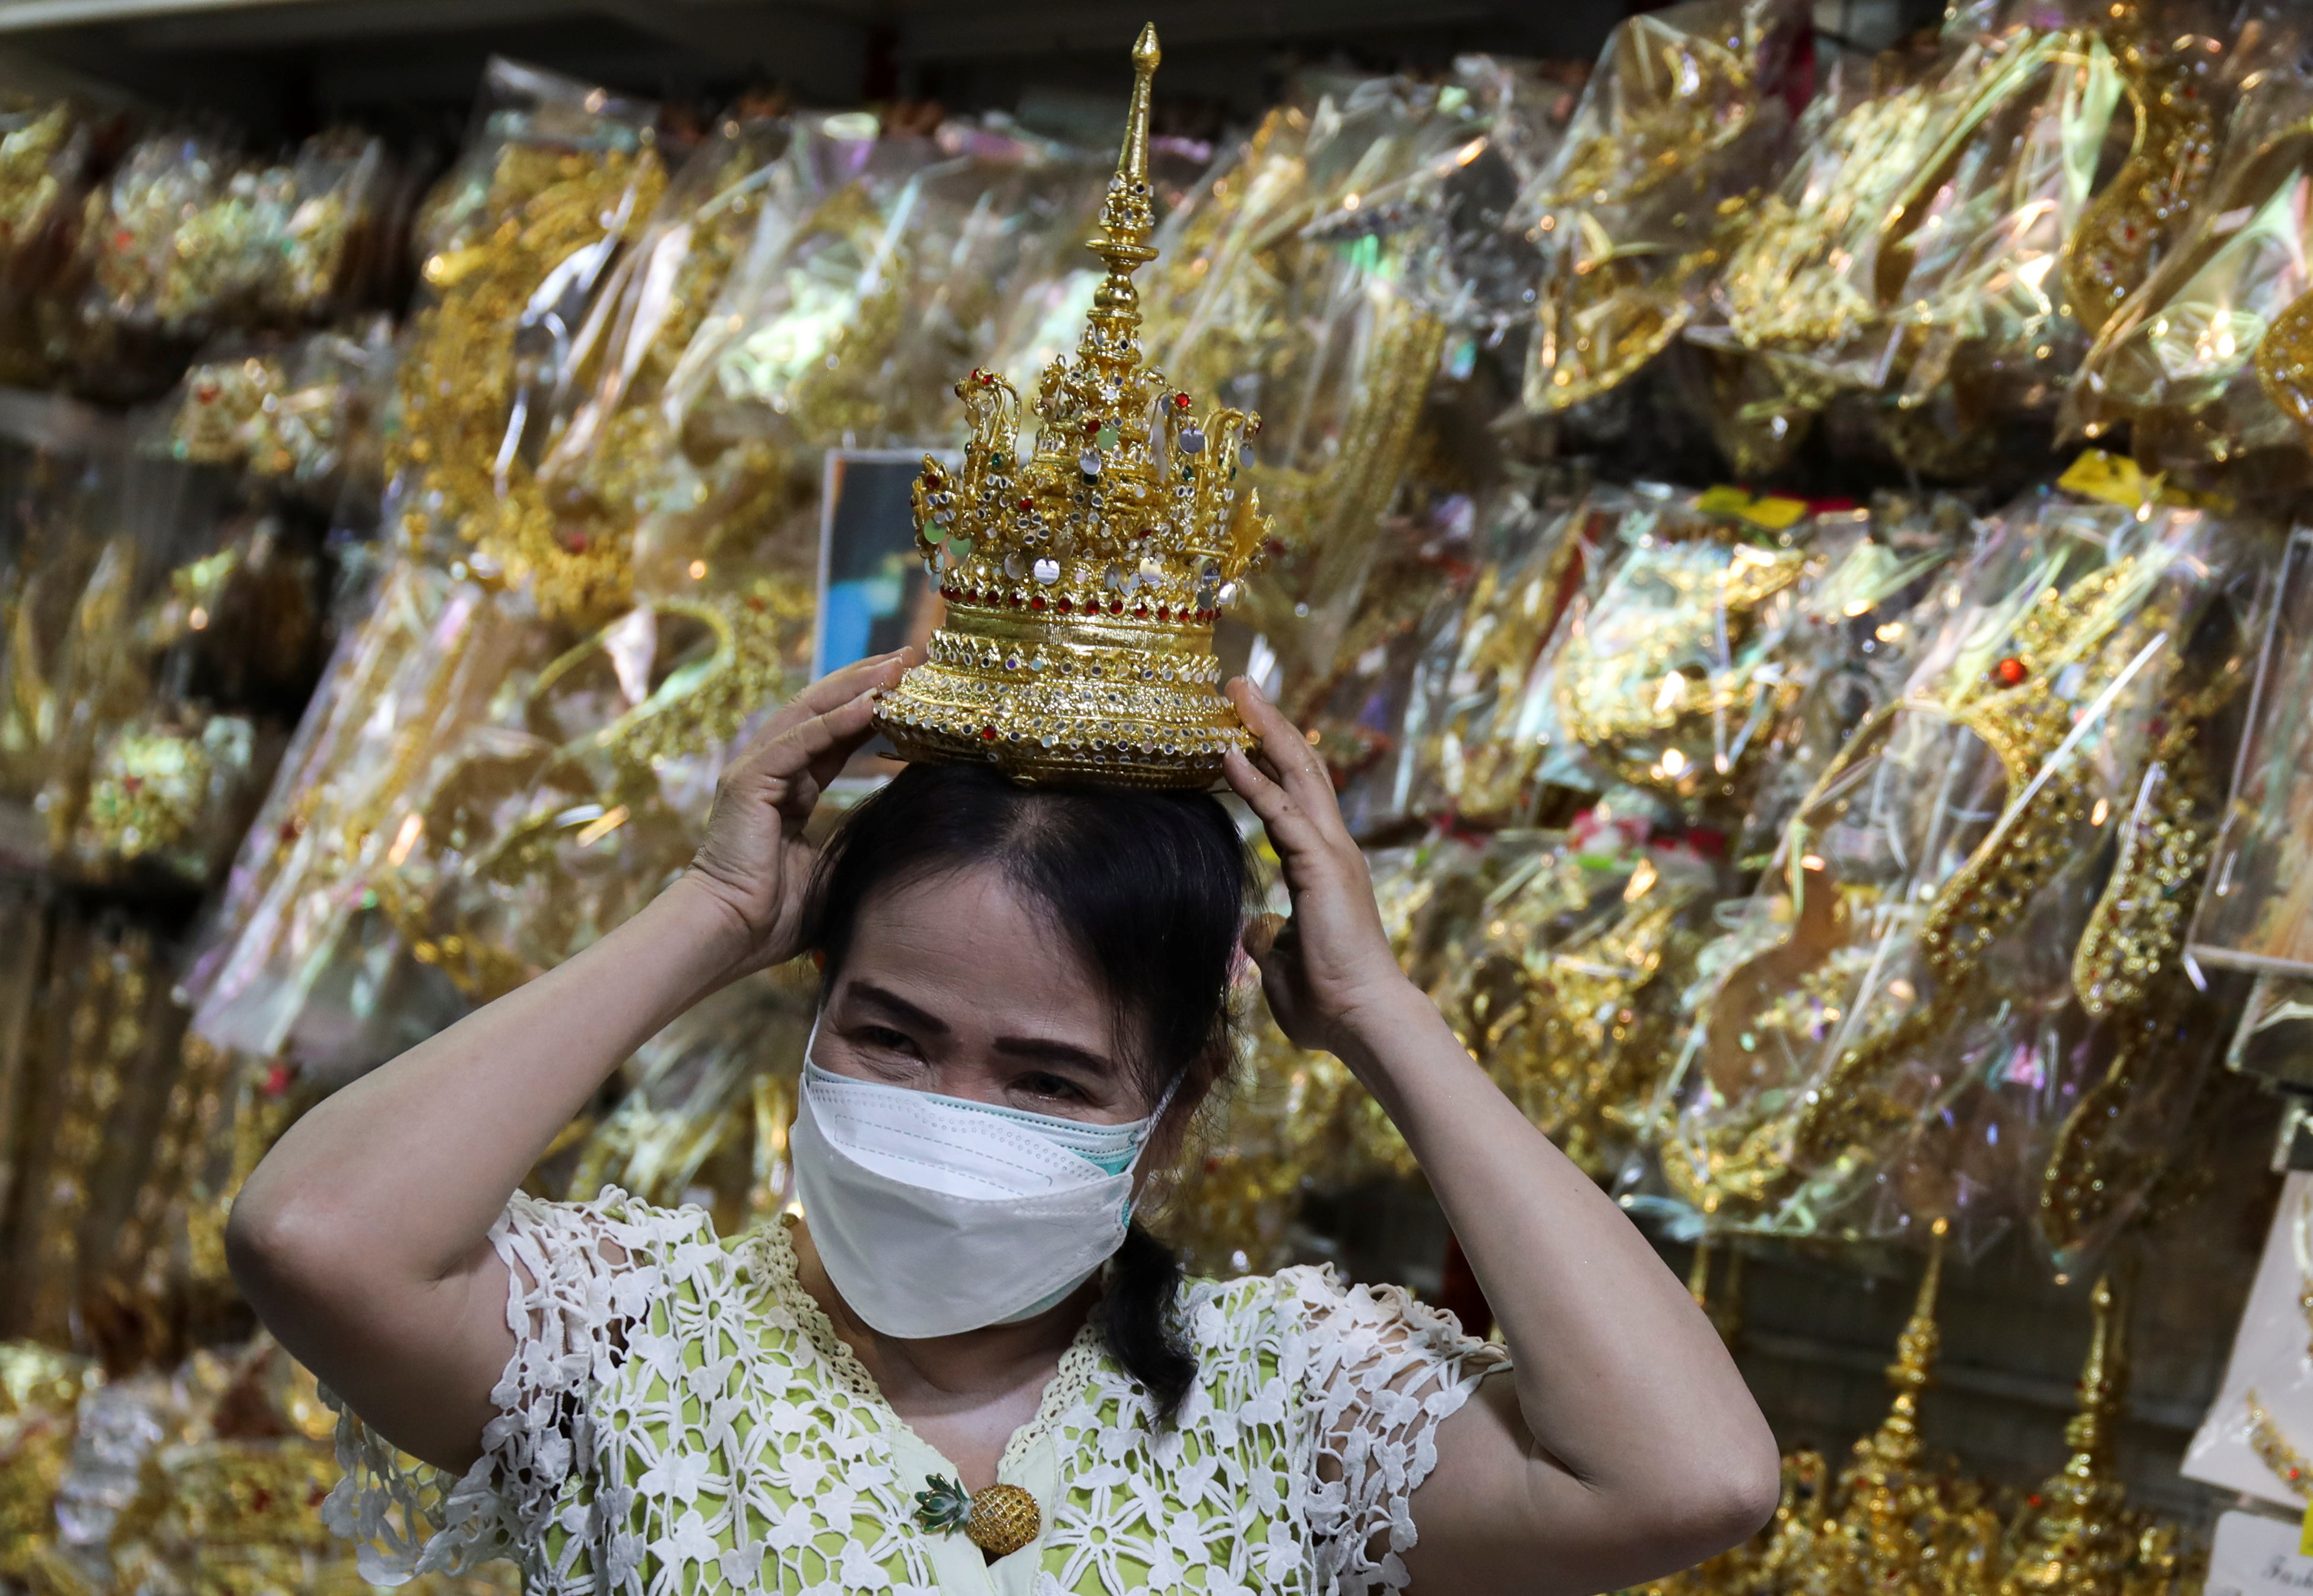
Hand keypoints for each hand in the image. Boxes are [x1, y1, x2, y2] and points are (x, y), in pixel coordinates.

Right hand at [683, 649, 913, 977]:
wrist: (729, 936)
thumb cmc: (776, 915)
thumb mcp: (836, 864)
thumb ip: (861, 834)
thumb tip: (910, 823)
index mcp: (791, 788)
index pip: (837, 734)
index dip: (874, 707)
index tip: (916, 687)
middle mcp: (772, 769)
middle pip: (824, 708)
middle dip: (868, 679)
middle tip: (914, 657)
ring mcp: (757, 771)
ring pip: (812, 712)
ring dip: (857, 686)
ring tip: (900, 665)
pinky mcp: (748, 781)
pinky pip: (799, 741)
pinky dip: (836, 720)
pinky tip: (872, 702)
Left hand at [1221, 680, 1416, 1063]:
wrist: (1362, 1020)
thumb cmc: (1328, 1002)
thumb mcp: (1283, 964)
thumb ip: (1269, 940)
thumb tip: (1254, 932)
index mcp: (1324, 864)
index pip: (1293, 795)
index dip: (1267, 758)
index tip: (1239, 729)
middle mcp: (1332, 847)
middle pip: (1301, 767)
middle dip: (1270, 722)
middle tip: (1239, 685)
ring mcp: (1332, 852)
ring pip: (1298, 773)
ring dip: (1265, 729)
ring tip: (1237, 692)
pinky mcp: (1323, 865)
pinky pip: (1282, 812)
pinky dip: (1254, 780)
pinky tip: (1230, 752)